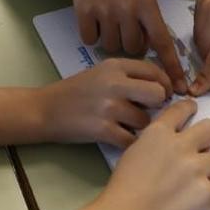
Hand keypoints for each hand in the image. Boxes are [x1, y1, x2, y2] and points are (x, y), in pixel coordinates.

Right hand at [39, 58, 171, 145]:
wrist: (45, 110)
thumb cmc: (76, 91)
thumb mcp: (102, 73)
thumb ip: (129, 75)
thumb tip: (162, 88)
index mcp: (115, 66)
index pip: (154, 71)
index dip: (165, 84)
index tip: (164, 95)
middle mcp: (114, 83)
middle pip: (157, 94)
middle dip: (158, 105)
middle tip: (149, 111)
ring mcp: (109, 107)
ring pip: (146, 121)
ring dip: (141, 127)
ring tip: (128, 126)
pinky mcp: (103, 130)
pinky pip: (131, 140)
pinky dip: (129, 143)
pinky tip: (120, 138)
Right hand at [64, 100, 209, 209]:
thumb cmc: (120, 194)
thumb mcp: (133, 155)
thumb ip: (155, 145)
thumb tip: (171, 148)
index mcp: (158, 134)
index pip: (182, 109)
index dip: (190, 111)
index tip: (193, 112)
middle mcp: (181, 146)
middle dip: (208, 140)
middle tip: (199, 155)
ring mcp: (196, 169)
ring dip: (206, 175)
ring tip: (188, 191)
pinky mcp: (208, 194)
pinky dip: (209, 200)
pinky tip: (191, 208)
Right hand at [68, 0, 185, 88]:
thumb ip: (147, 18)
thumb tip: (148, 47)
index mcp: (146, 4)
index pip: (162, 42)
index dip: (171, 66)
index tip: (178, 87)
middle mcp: (127, 10)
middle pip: (135, 48)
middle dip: (133, 44)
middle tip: (128, 29)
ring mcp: (104, 12)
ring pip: (113, 46)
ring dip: (113, 40)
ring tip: (110, 22)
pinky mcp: (84, 13)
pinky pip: (90, 40)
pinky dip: (93, 35)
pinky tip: (95, 21)